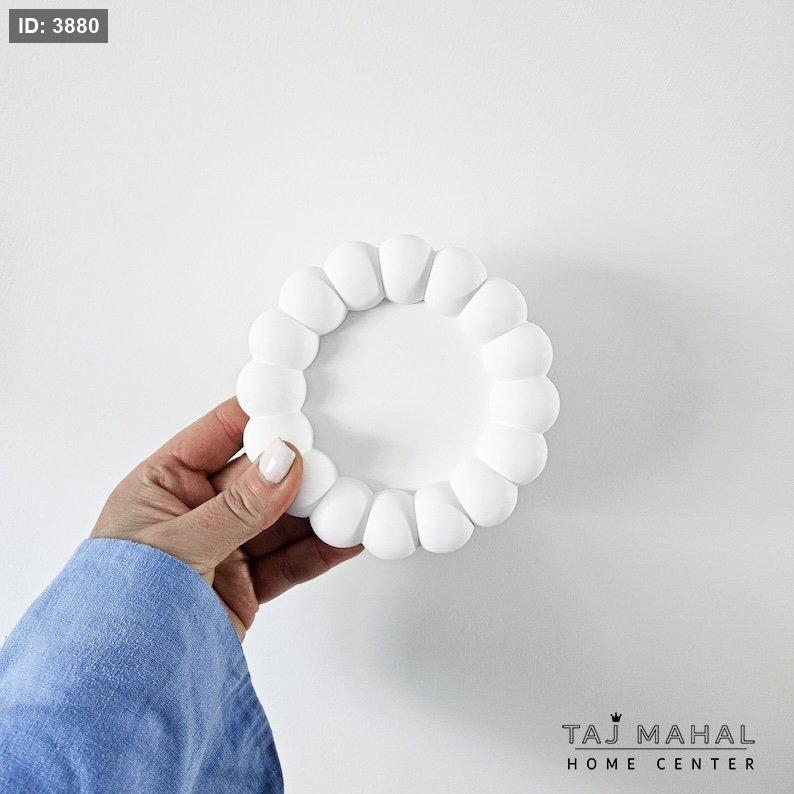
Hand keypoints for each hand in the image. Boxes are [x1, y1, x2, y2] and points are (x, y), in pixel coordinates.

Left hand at [91, 397, 361, 639]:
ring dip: (316, 511)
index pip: (216, 436)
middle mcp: (195, 512)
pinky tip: (347, 538)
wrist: (123, 687)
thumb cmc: (119, 609)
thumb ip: (237, 507)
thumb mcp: (177, 545)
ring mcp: (222, 548)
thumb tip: (282, 461)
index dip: (256, 419)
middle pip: (257, 477)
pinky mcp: (244, 585)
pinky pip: (289, 560)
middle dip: (297, 469)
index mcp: (163, 485)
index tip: (297, 407)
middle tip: (337, 459)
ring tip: (352, 500)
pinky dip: (320, 550)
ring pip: (279, 519)